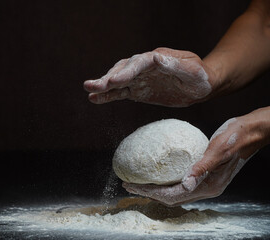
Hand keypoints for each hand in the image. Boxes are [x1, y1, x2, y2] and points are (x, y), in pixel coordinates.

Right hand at [84, 48, 215, 106]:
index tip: (114, 80)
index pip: (138, 63)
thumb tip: (156, 57)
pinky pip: (121, 93)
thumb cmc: (199, 76)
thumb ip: (174, 65)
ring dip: (103, 86)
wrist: (201, 86)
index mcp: (157, 58)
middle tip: (92, 85)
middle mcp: (144, 67)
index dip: (126, 71)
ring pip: (118, 81)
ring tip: (88, 89)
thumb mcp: (191, 70)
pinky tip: (94, 98)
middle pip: (123, 70)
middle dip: (108, 78)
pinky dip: (108, 96)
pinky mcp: (138, 91)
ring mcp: (139, 79)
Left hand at [122, 108, 268, 205]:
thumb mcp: (217, 150)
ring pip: (174, 193)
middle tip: (128, 185)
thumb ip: (201, 168)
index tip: (132, 185)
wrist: (249, 132)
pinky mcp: (204, 176)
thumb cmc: (235, 138)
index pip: (172, 194)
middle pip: (170, 197)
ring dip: (155, 190)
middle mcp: (206, 188)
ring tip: (138, 183)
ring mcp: (205, 183)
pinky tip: (156, 176)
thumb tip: (185, 184)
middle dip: (148, 193)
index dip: (150, 192)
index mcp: (208, 185)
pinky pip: (179, 185)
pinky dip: (165, 183)